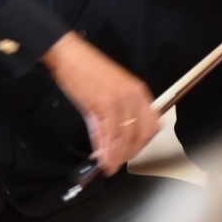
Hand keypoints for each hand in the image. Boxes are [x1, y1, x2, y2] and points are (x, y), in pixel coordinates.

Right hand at [42, 31, 159, 175]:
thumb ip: (114, 115)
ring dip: (116, 156)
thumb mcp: (109, 91)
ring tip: (109, 166)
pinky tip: (101, 158)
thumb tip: (110, 139)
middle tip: (118, 162)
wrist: (69, 55)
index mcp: (139, 92)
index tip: (131, 152)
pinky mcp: (102, 104)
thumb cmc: (87, 69)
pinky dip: (105, 149)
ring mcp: (119, 101)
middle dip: (130, 153)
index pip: (151, 125)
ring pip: (124, 137)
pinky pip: (107, 133)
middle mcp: (133, 96)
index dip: (142, 144)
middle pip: (141, 134)